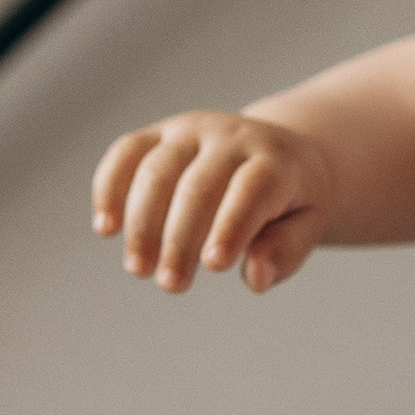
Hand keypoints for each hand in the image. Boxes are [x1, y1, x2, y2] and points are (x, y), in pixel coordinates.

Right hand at [91, 110, 330, 294]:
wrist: (277, 152)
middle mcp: (231, 136)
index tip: (213, 266)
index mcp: (275, 159)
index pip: (252, 189)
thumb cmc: (291, 201)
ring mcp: (191, 130)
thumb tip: (255, 276)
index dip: (231, 225)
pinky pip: (126, 152)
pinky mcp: (159, 133)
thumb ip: (286, 250)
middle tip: (171, 285)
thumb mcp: (308, 225)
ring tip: (138, 269)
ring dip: (142, 223)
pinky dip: (109, 187)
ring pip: (157, 170)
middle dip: (180, 238)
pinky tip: (106, 228)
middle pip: (198, 185)